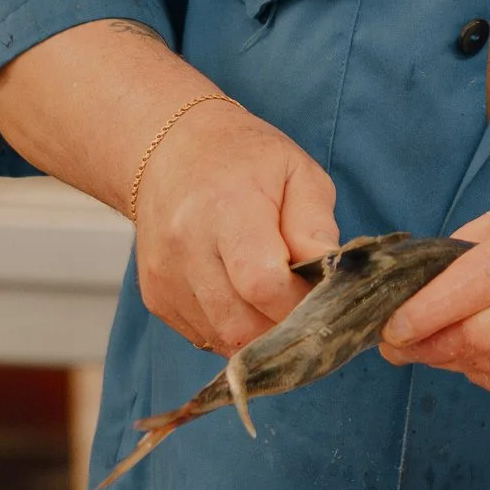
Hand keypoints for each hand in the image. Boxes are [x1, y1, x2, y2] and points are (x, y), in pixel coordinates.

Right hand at [135, 100, 338, 357]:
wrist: (172, 149)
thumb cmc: (246, 160)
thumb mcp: (298, 173)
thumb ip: (316, 228)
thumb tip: (333, 278)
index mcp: (227, 208)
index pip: (263, 283)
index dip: (300, 302)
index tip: (321, 294)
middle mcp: (187, 246)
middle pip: (242, 325)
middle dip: (284, 329)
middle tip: (305, 307)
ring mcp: (165, 276)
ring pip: (224, 340)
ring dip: (260, 336)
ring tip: (276, 301)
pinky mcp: (156, 298)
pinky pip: (205, 338)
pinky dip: (233, 331)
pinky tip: (243, 299)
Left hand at [379, 176, 489, 398]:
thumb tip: (435, 264)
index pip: (476, 283)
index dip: (425, 310)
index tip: (391, 322)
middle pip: (481, 336)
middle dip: (428, 345)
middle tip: (395, 342)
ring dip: (450, 363)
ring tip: (426, 349)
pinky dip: (488, 376)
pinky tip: (472, 360)